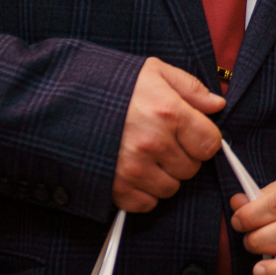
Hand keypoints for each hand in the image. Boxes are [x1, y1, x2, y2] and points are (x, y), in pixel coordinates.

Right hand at [111, 58, 224, 212]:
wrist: (59, 101)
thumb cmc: (109, 84)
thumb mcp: (153, 71)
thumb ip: (189, 87)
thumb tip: (217, 105)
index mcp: (168, 112)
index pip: (210, 143)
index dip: (203, 139)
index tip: (190, 134)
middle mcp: (153, 143)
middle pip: (191, 168)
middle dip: (182, 156)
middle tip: (161, 141)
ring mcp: (133, 168)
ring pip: (170, 188)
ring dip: (163, 175)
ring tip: (144, 155)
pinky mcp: (115, 188)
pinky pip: (146, 203)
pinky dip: (142, 192)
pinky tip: (131, 171)